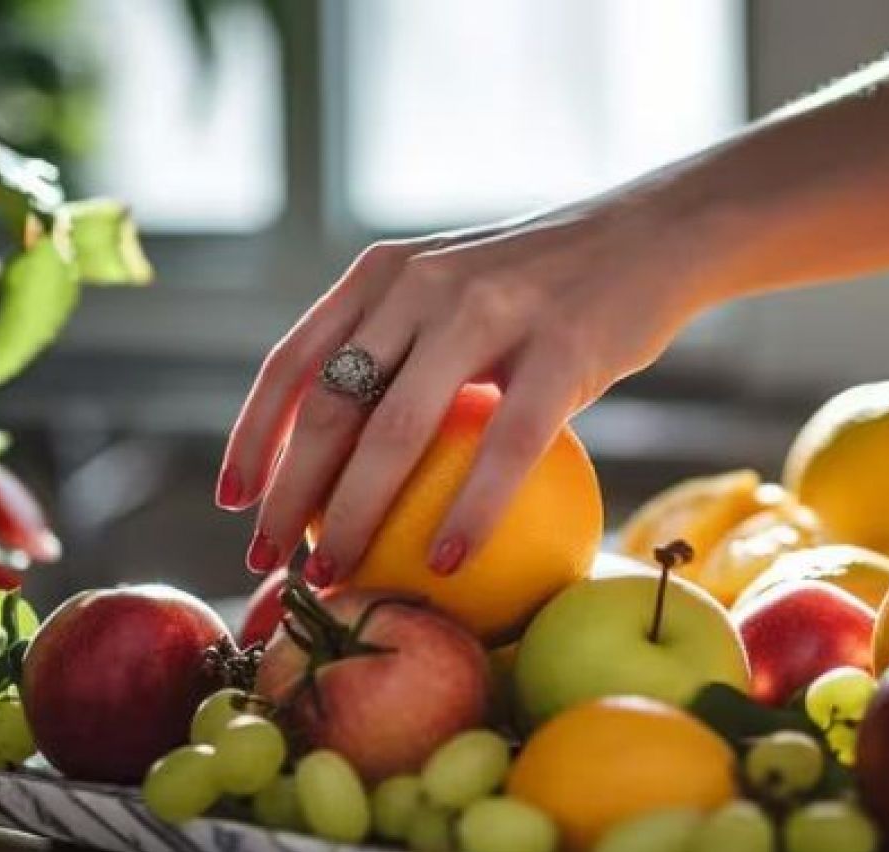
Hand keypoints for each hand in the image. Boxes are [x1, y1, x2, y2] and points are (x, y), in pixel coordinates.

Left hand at [216, 194, 712, 584]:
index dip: (255, 436)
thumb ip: (398, 345)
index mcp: (385, 273)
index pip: (295, 361)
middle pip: (334, 406)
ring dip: (358, 516)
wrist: (654, 237)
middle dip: (290, 496)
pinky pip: (505, 448)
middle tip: (270, 563)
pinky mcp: (562, 348)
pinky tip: (448, 563)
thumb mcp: (455, 287)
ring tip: (340, 578)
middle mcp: (424, 284)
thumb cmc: (547, 287)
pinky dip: (470, 513)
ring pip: (399, 430)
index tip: (234, 503)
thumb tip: (336, 457)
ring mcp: (492, 310)